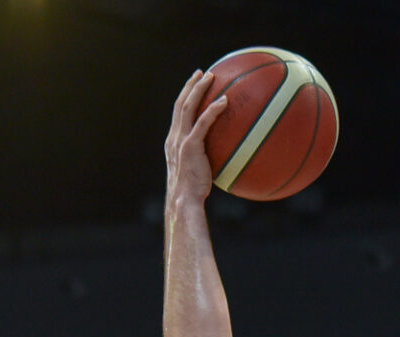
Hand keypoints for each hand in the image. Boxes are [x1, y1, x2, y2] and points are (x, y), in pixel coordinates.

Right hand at [165, 69, 229, 203]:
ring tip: (211, 77)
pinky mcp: (190, 146)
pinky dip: (213, 110)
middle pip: (180, 104)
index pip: (178, 113)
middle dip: (191, 86)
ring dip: (199, 89)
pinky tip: (225, 100)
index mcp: (173, 141)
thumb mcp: (199, 173)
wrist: (184, 200)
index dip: (185, 97)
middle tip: (202, 73)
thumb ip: (206, 161)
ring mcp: (180, 140)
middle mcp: (173, 137)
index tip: (195, 85)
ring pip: (187, 107)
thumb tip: (226, 158)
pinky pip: (203, 122)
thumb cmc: (194, 192)